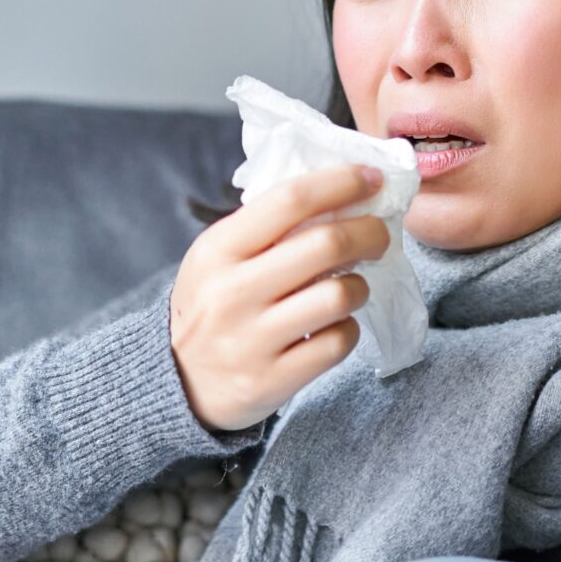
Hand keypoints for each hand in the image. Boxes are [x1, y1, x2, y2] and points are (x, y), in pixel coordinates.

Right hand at [169, 164, 390, 430]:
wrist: (181, 383)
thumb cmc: (213, 305)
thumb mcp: (218, 257)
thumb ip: (267, 226)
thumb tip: (342, 191)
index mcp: (219, 249)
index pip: (290, 199)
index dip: (341, 182)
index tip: (372, 178)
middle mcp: (233, 292)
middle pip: (327, 244)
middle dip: (370, 233)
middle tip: (379, 236)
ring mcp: (253, 340)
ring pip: (340, 295)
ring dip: (360, 286)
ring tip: (352, 287)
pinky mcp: (273, 379)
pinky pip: (338, 342)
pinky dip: (348, 329)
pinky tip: (336, 326)